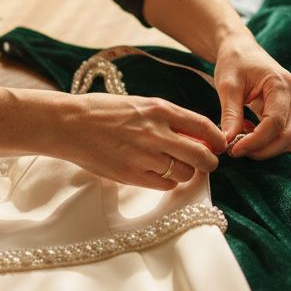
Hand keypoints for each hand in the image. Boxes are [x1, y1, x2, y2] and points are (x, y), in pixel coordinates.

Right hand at [56, 92, 224, 189]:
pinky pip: (165, 185)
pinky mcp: (132, 175)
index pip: (204, 127)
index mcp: (160, 110)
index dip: (218, 140)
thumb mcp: (140, 105)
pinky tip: (159, 174)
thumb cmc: (104, 111)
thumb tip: (196, 136)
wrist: (70, 124)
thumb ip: (168, 118)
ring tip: (176, 167)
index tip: (220, 145)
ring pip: (185, 173)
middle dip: (209, 162)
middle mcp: (157, 133)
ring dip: (186, 173)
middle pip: (201, 156)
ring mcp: (145, 156)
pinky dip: (168, 182)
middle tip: (207, 163)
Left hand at [213, 30, 290, 158]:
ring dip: (265, 147)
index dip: (255, 141)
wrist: (241, 48)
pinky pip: (284, 133)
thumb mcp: (227, 85)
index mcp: (281, 84)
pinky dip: (267, 140)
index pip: (275, 123)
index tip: (233, 150)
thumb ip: (230, 114)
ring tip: (240, 138)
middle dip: (263, 150)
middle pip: (288, 136)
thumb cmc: (234, 61)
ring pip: (289, 139)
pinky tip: (247, 131)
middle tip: (236, 151)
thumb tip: (227, 142)